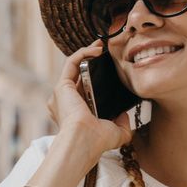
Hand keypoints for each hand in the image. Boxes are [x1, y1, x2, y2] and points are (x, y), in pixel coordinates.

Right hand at [47, 39, 132, 158]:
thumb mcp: (117, 134)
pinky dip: (83, 53)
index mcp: (77, 113)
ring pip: (74, 66)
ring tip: (101, 45)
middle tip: (105, 51)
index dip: (96, 78)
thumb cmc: (97, 141)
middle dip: (92, 61)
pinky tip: (97, 49)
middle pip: (79, 75)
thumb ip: (122, 124)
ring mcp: (62, 94)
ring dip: (87, 52)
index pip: (85, 90)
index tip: (110, 69)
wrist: (84, 141)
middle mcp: (66, 102)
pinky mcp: (62, 85)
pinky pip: (71, 62)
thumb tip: (125, 115)